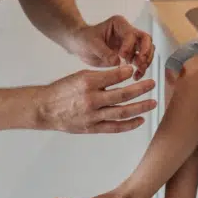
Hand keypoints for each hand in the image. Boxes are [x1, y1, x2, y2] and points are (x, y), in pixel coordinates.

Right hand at [36, 65, 156, 133]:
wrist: (45, 109)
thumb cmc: (61, 91)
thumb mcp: (79, 76)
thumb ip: (101, 76)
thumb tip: (122, 73)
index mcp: (88, 83)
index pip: (114, 76)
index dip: (127, 73)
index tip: (135, 70)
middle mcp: (91, 100)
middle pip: (123, 95)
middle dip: (141, 89)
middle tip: (152, 84)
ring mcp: (93, 116)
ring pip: (122, 112)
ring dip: (140, 107)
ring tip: (152, 103)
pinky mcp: (92, 128)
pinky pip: (115, 127)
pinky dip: (129, 125)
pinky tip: (140, 120)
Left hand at [68, 16, 154, 79]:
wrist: (80, 45)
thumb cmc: (84, 38)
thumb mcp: (91, 44)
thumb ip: (104, 52)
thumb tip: (118, 61)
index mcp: (119, 24)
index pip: (131, 34)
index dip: (129, 45)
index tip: (122, 55)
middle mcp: (127, 32)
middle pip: (145, 39)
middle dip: (145, 51)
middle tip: (139, 63)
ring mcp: (130, 44)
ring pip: (147, 50)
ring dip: (146, 61)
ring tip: (139, 71)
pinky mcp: (129, 55)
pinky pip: (141, 61)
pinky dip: (141, 68)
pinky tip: (136, 76)